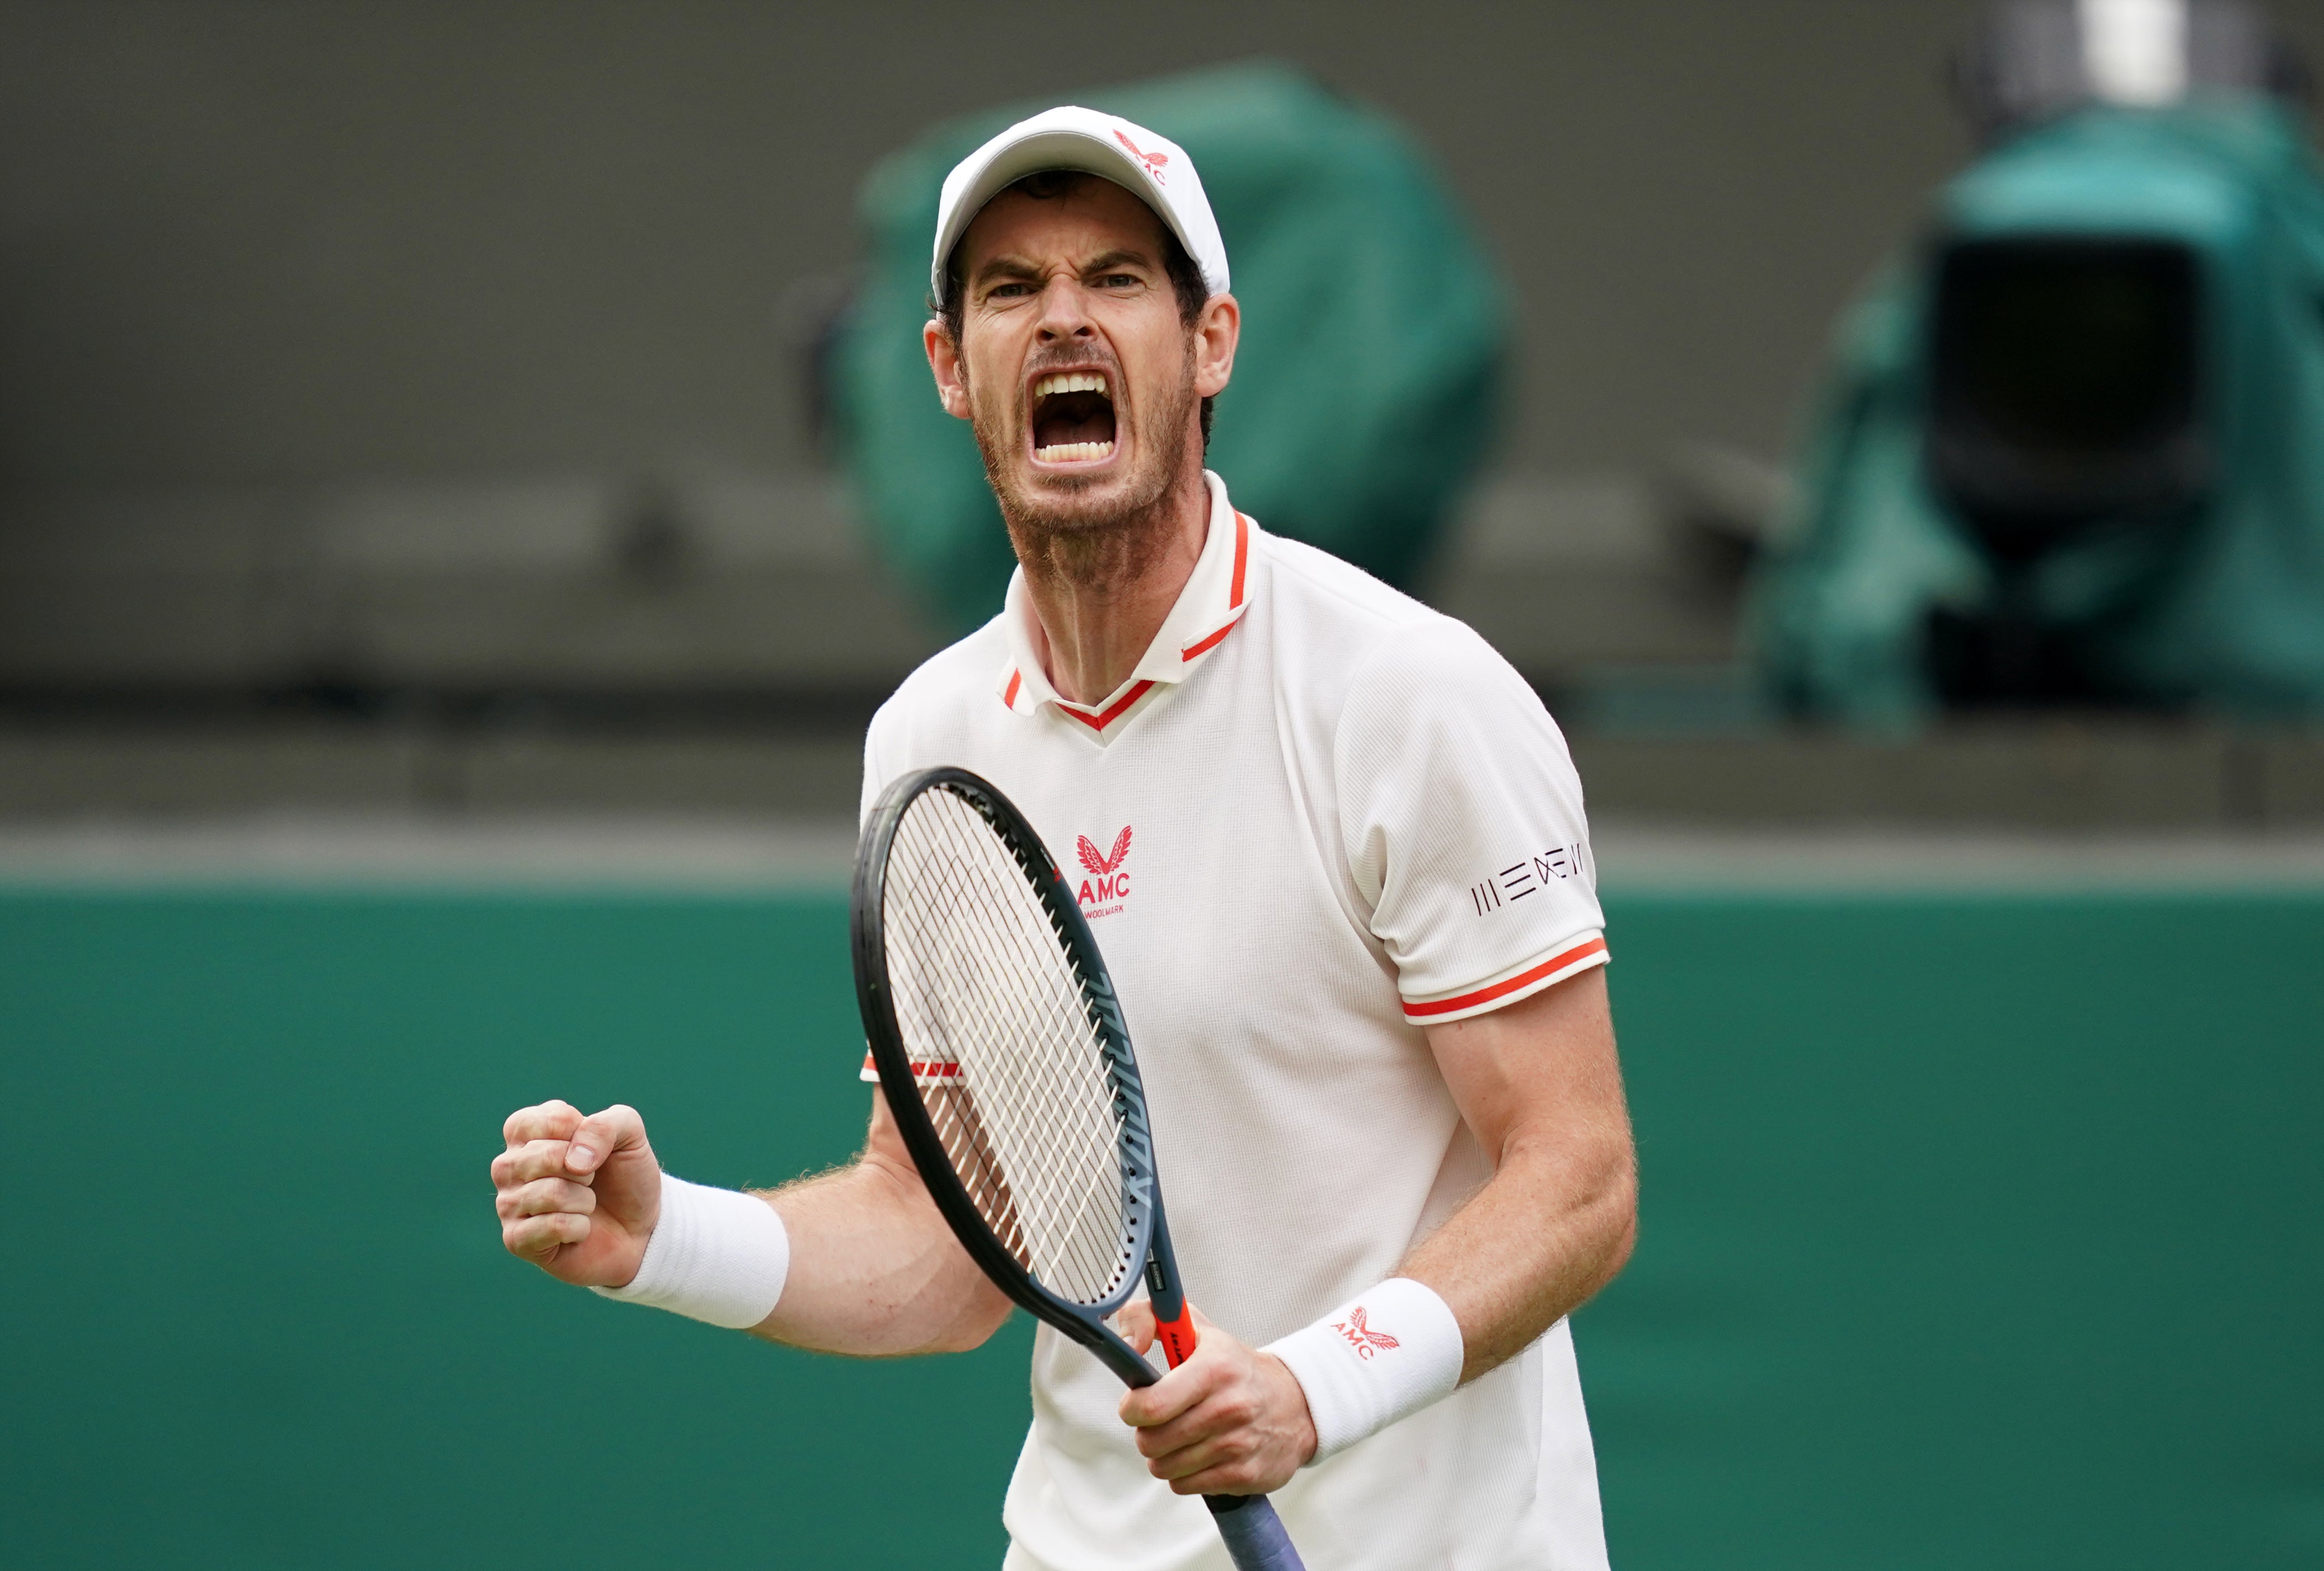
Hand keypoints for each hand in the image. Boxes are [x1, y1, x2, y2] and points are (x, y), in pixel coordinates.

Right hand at [491, 1100, 660, 1286]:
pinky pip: (554, 1226)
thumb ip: (606, 1125)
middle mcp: (508, 1164)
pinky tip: (577, 1230)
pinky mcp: (515, 1239)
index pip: (553, 1119)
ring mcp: (507, 1203)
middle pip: (547, 1156)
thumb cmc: (625, 1176)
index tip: (594, 1149)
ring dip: (585, 1201)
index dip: (586, 1134)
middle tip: (591, 1181)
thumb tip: (574, 1160)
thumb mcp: (629, 1135)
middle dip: (586, 1171)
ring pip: (551, 1193)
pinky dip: (580, 1227)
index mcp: (526, 1130)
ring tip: (585, 1205)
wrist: (637, 1229)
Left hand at [1116, 1301, 1316, 1494]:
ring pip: (1165, 1468)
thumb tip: (1124, 1343)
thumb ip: (1146, 1317)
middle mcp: (1228, 1407)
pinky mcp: (1245, 1475)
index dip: (1131, 1409)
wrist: (1297, 1404)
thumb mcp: (1197, 1329)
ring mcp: (1238, 1445)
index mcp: (1214, 1368)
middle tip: (1161, 1422)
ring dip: (1165, 1456)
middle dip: (1147, 1434)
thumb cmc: (1236, 1367)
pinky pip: (1186, 1486)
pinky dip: (1185, 1474)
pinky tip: (1200, 1454)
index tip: (1135, 1405)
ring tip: (1182, 1437)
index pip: (1151, 1405)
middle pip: (1152, 1442)